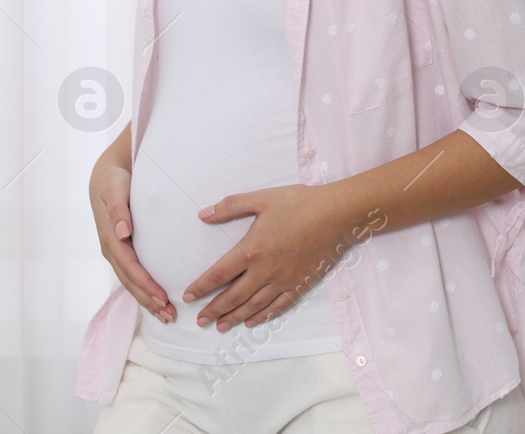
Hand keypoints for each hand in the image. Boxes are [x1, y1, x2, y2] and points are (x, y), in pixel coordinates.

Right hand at [90, 156, 175, 323]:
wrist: (106, 177)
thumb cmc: (114, 182)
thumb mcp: (116, 190)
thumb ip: (119, 211)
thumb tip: (123, 233)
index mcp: (110, 239)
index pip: (130, 268)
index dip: (145, 285)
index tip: (163, 298)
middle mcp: (112, 250)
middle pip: (130, 282)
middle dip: (149, 300)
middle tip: (170, 316)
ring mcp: (116, 253)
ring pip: (131, 283)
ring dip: (147, 301)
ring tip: (167, 316)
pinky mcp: (123, 251)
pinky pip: (132, 275)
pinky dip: (144, 290)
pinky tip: (157, 301)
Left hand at [184, 184, 355, 332]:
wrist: (336, 214)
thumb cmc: (298, 203)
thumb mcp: (261, 198)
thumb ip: (230, 207)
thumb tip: (203, 214)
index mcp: (251, 250)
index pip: (218, 274)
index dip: (201, 287)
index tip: (188, 297)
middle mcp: (264, 271)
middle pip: (233, 296)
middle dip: (214, 310)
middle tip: (200, 321)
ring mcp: (283, 280)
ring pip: (253, 305)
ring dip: (235, 317)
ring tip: (221, 326)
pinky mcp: (299, 284)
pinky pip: (278, 306)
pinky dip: (263, 316)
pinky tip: (253, 321)